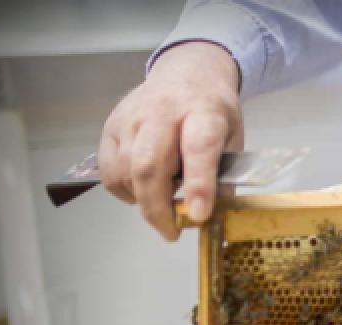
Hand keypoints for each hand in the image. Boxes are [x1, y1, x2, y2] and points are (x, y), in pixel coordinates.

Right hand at [99, 42, 242, 240]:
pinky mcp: (110, 127)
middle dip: (158, 208)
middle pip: (149, 165)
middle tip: (171, 232)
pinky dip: (124, 191)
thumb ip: (225, 175)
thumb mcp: (233, 137)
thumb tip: (214, 217)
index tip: (198, 215)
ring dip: (143, 201)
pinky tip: (143, 190)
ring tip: (163, 206)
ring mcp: (131, 118)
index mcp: (203, 112)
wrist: (187, 74)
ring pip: (125, 171)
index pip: (198, 148)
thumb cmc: (211, 112)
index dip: (198, 185)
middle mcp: (162, 112)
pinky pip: (108, 171)